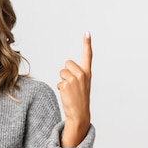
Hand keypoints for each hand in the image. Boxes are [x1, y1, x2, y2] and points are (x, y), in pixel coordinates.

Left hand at [58, 32, 91, 147]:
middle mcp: (82, 74)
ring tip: (70, 91)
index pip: (88, 56)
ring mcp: (74, 79)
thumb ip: (77, 75)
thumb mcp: (82, 85)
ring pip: (62, 72)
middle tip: (72, 85)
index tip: (87, 33)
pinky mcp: (66, 84)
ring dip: (63, 81)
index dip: (87, 44)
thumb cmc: (80, 100)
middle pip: (67, 63)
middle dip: (66, 72)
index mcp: (88, 73)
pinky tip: (67, 96)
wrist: (80, 114)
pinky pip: (59, 82)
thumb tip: (65, 70)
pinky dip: (61, 89)